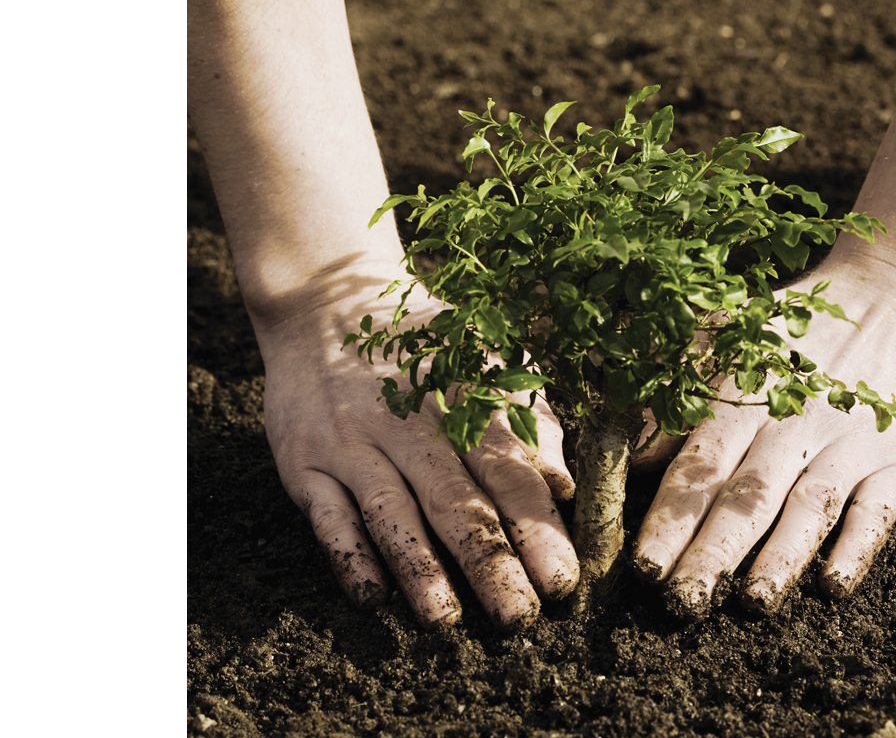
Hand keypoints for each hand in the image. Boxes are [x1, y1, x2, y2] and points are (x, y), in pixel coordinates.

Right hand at [255, 261, 577, 629]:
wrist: (326, 302)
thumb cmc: (426, 346)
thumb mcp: (485, 362)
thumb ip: (527, 423)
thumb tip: (564, 487)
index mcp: (464, 400)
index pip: (508, 471)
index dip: (537, 527)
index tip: (563, 580)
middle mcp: (409, 423)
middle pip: (455, 500)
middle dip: (489, 562)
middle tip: (518, 618)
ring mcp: (352, 441)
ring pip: (390, 510)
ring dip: (419, 567)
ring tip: (446, 620)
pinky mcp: (304, 460)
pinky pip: (326, 513)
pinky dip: (347, 554)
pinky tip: (370, 596)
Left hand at [631, 261, 895, 618]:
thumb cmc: (793, 328)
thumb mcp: (726, 338)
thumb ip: (675, 392)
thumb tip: (630, 452)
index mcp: (743, 399)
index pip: (700, 468)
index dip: (671, 517)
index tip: (643, 566)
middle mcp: (794, 426)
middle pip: (747, 498)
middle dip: (712, 552)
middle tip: (683, 603)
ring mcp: (848, 446)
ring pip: (807, 508)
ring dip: (780, 558)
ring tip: (752, 603)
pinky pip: (877, 511)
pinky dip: (857, 548)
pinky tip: (834, 585)